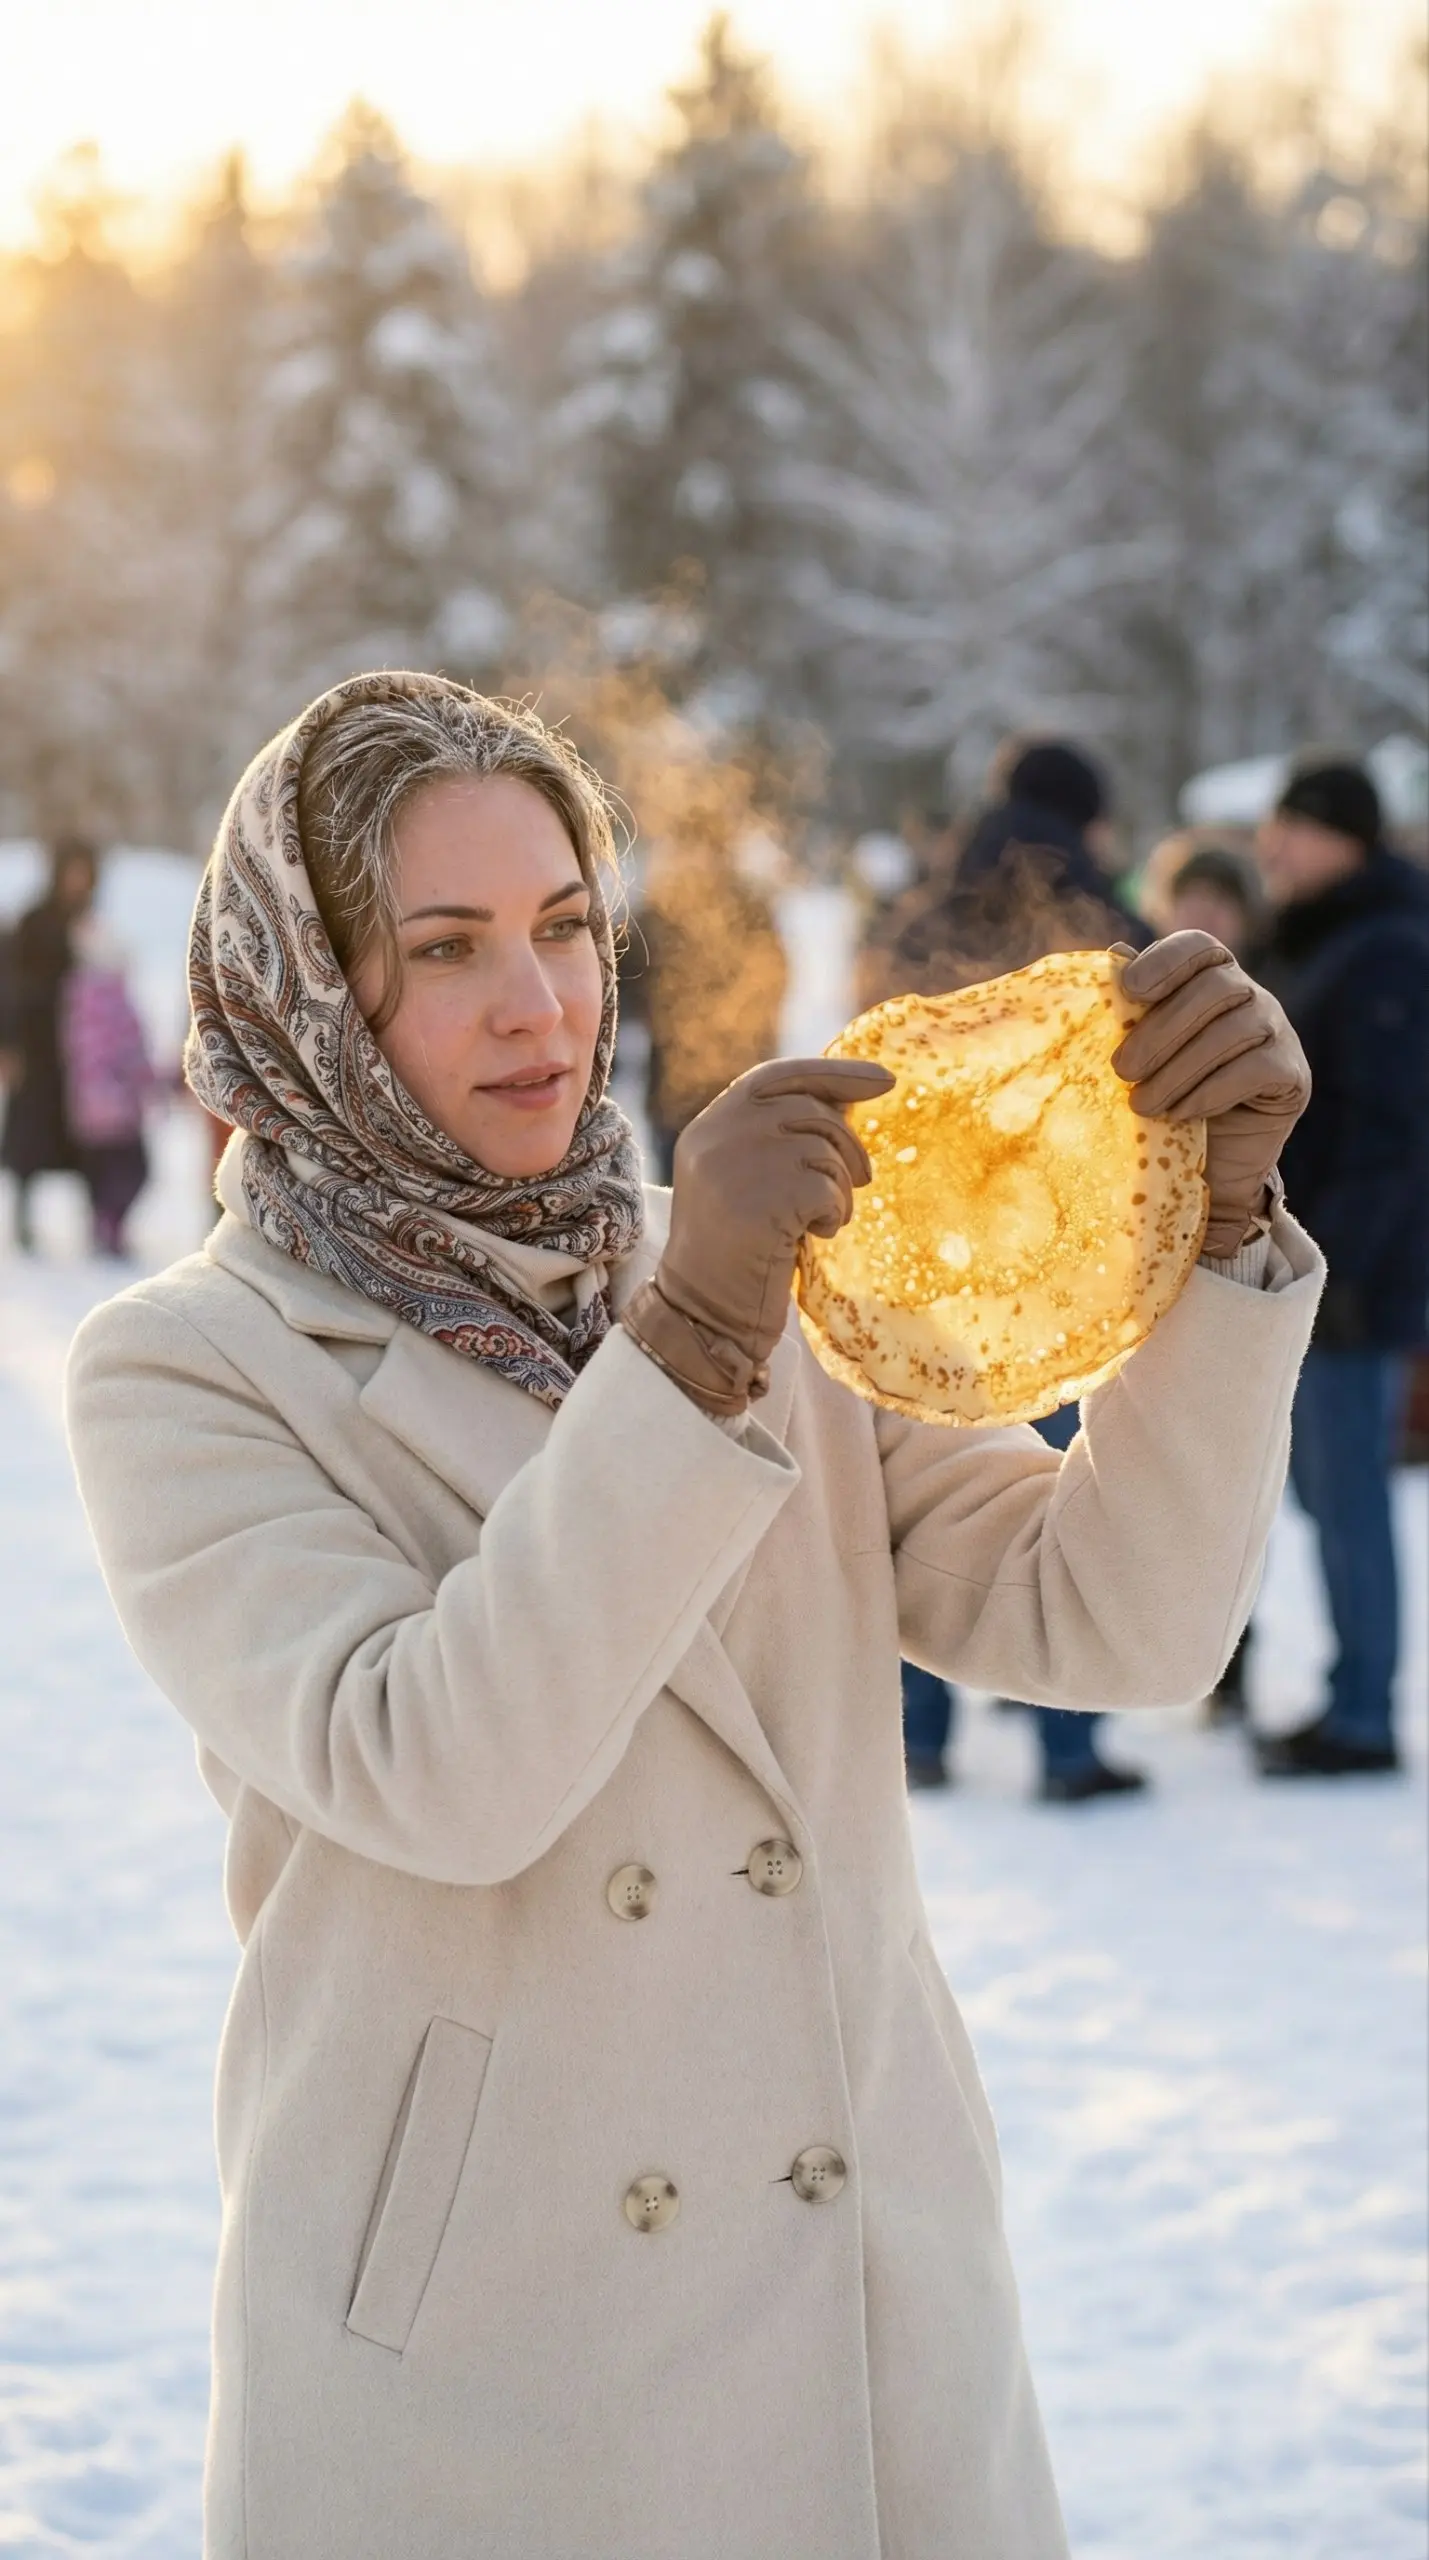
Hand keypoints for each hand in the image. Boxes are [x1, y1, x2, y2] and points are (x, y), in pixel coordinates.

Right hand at [624, 1057, 893, 1412]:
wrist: (703, 1315)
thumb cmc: (736, 1254)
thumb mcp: (743, 1182)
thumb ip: (776, 1140)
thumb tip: (848, 1103)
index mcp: (708, 1127)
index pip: (778, 1076)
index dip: (834, 1074)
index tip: (884, 1080)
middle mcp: (716, 1136)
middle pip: (812, 1111)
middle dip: (848, 1146)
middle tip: (863, 1180)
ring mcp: (735, 1166)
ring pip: (825, 1151)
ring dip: (839, 1189)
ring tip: (819, 1221)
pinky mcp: (762, 1200)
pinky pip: (828, 1188)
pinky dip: (834, 1214)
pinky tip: (813, 1236)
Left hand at [1110, 933, 1309, 1256]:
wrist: (1210, 1160)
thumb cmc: (1168, 1095)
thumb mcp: (1143, 1053)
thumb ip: (1131, 1007)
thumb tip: (1114, 956)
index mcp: (1213, 976)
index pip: (1199, 947)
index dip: (1166, 960)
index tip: (1131, 989)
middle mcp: (1251, 995)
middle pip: (1214, 988)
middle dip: (1161, 1030)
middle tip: (1121, 1070)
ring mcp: (1278, 1031)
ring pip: (1232, 1031)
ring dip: (1179, 1070)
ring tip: (1142, 1104)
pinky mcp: (1293, 1074)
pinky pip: (1256, 1069)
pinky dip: (1211, 1092)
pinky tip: (1182, 1113)